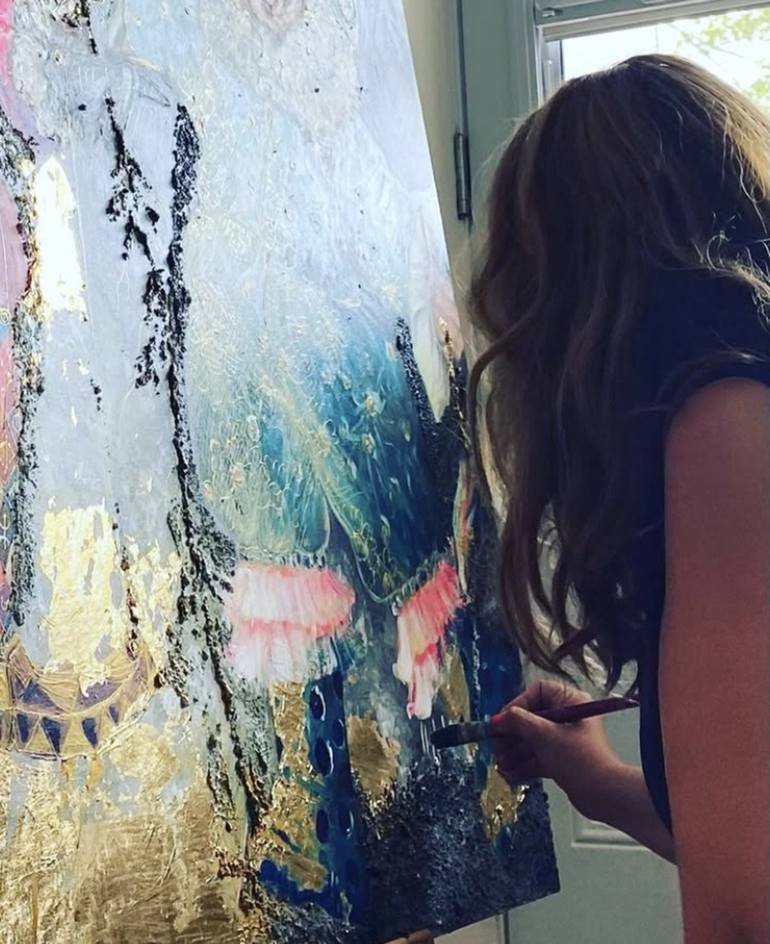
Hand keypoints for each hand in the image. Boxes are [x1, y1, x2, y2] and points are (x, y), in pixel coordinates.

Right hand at [491, 680, 623, 821]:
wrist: (607, 796)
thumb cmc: (579, 759)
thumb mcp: (546, 736)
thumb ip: (519, 723)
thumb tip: (497, 719)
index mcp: (570, 702)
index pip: (537, 693)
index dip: (517, 705)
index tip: (502, 722)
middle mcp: (568, 717)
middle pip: (531, 719)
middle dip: (511, 736)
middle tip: (496, 748)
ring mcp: (564, 740)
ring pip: (532, 741)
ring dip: (514, 754)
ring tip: (501, 766)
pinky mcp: (562, 760)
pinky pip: (537, 758)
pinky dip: (523, 766)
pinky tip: (510, 776)